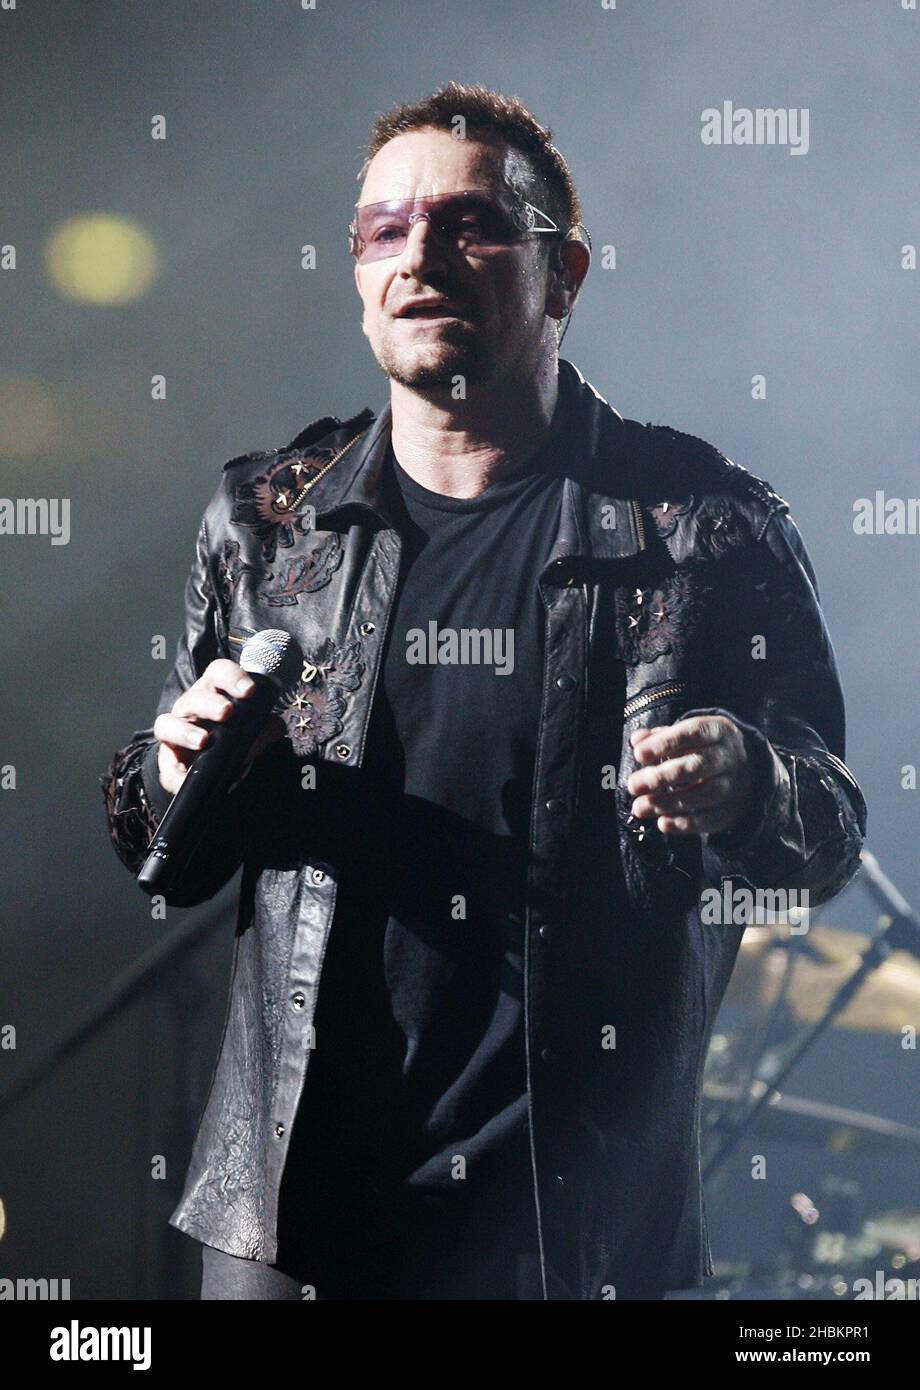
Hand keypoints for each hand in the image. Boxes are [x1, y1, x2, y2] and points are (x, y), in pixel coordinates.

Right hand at [152, 659, 284, 795]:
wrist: (212, 766)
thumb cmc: (231, 737)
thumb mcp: (252, 730)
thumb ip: (265, 726)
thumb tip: (275, 725)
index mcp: (213, 693)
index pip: (218, 673)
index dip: (232, 677)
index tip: (249, 691)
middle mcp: (190, 708)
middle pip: (194, 698)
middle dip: (210, 703)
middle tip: (226, 712)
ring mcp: (175, 733)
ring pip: (167, 724)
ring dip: (184, 731)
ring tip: (202, 741)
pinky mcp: (168, 762)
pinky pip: (166, 767)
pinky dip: (175, 774)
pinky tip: (185, 778)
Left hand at [626, 714, 755, 835]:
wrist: (747, 769)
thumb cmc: (705, 748)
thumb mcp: (687, 735)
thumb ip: (660, 737)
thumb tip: (637, 740)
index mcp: (718, 731)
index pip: (692, 733)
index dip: (665, 744)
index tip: (639, 754)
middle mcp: (729, 757)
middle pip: (697, 766)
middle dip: (662, 777)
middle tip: (634, 785)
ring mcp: (734, 785)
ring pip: (703, 794)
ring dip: (668, 803)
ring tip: (641, 807)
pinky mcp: (733, 810)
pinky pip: (711, 819)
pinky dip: (685, 824)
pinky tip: (663, 823)